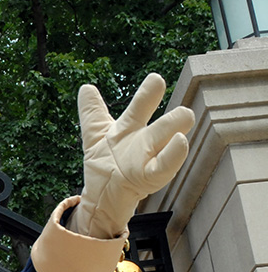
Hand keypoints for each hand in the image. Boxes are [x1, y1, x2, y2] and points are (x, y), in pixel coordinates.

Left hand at [70, 73, 194, 238]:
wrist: (102, 193)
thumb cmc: (106, 161)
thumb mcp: (96, 134)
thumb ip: (92, 112)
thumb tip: (86, 87)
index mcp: (130, 127)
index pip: (140, 107)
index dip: (147, 93)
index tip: (155, 78)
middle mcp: (144, 140)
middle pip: (163, 123)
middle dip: (175, 115)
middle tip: (183, 106)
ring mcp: (148, 157)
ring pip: (167, 139)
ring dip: (175, 128)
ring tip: (185, 115)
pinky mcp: (150, 176)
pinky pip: (164, 165)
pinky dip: (173, 154)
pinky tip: (180, 140)